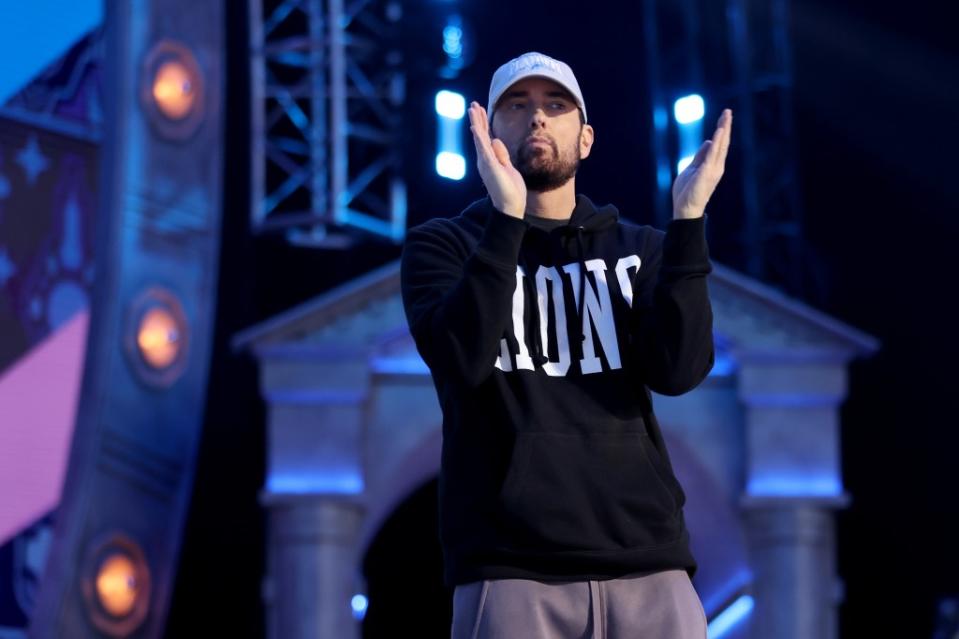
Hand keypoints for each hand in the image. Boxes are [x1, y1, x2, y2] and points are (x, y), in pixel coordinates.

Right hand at [468, 102, 526, 217]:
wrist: (510, 206)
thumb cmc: (510, 190)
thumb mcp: (508, 167)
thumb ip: (502, 154)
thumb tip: (496, 139)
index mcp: (490, 159)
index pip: (486, 138)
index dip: (484, 123)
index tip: (481, 110)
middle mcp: (485, 159)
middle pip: (480, 135)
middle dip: (478, 119)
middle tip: (473, 104)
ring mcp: (486, 162)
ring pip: (479, 138)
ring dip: (476, 122)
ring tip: (472, 108)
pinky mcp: (489, 166)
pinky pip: (482, 148)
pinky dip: (478, 137)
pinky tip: (474, 127)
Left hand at [672, 109, 731, 219]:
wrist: (685, 208)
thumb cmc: (687, 191)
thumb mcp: (693, 168)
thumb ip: (700, 155)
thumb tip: (708, 141)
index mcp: (713, 165)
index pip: (719, 144)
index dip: (721, 129)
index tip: (724, 116)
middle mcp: (717, 166)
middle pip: (722, 142)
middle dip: (725, 126)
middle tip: (728, 111)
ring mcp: (713, 169)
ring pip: (720, 145)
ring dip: (723, 129)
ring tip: (726, 116)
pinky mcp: (706, 172)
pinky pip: (712, 154)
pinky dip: (716, 142)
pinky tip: (719, 131)